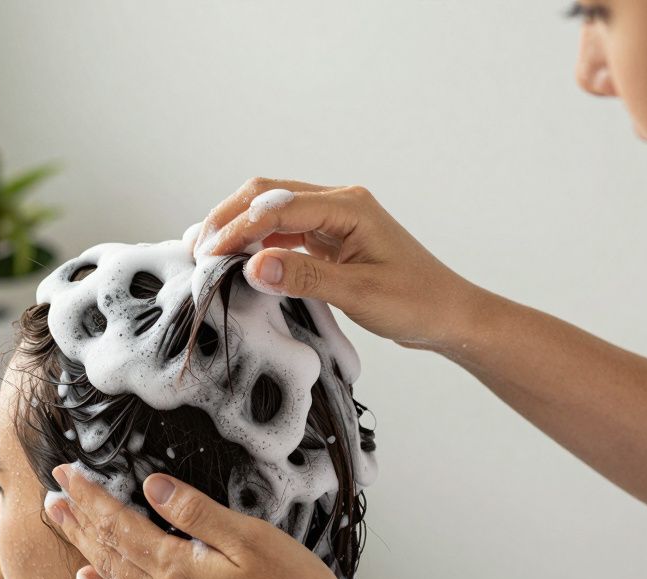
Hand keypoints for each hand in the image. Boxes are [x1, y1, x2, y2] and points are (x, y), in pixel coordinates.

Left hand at [46, 464, 363, 578]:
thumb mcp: (252, 540)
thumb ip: (198, 513)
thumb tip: (154, 487)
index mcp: (179, 569)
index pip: (120, 523)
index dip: (90, 496)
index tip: (67, 473)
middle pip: (108, 549)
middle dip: (77, 517)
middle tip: (52, 492)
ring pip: (114, 576)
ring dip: (85, 546)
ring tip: (62, 524)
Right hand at [192, 178, 487, 350]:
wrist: (449, 315)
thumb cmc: (416, 302)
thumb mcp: (359, 294)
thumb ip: (304, 278)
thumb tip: (253, 265)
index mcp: (349, 206)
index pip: (278, 207)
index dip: (239, 228)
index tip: (209, 252)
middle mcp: (339, 204)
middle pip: (268, 194)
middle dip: (228, 216)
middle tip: (197, 247)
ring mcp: (333, 220)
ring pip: (272, 211)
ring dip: (238, 227)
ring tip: (207, 253)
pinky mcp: (329, 239)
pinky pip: (282, 231)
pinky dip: (255, 242)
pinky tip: (237, 260)